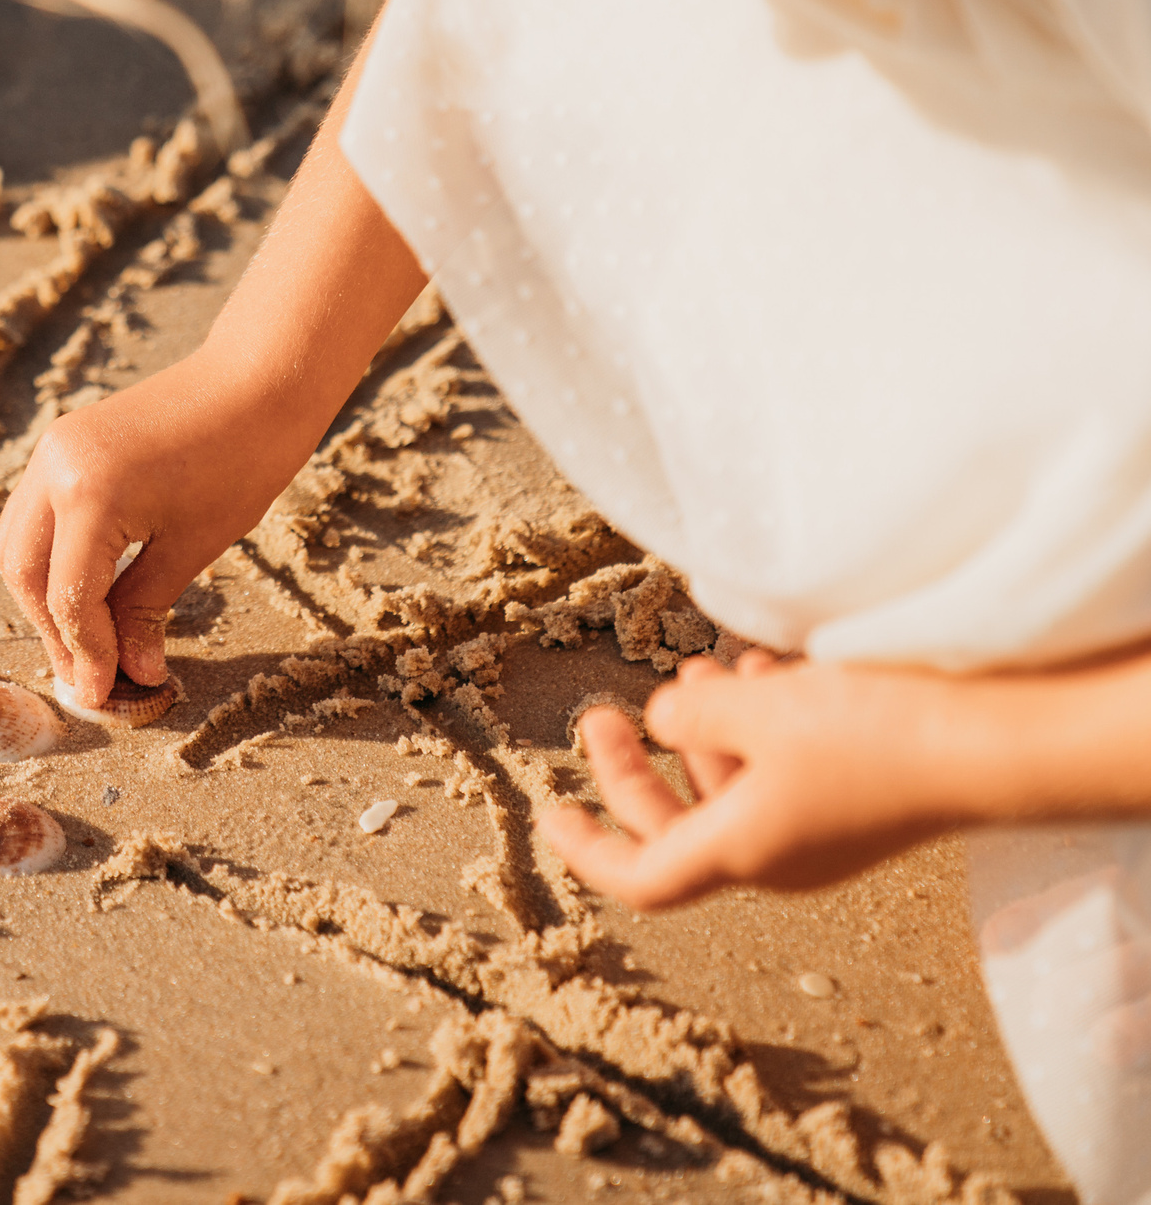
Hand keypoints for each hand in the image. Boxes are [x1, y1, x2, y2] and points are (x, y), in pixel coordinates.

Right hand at [0, 350, 310, 703]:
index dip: (85, 654)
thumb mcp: (193, 546)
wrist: (259, 376)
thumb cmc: (243, 458)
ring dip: (43, 597)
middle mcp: (53, 468)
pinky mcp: (63, 443)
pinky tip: (86, 588)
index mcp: (88, 495)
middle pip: (24, 574)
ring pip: (16, 544)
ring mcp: (52, 450)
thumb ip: (145, 610)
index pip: (67, 597)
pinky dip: (50, 558)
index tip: (105, 694)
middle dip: (54, 631)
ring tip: (86, 639)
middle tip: (90, 677)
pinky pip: (34, 513)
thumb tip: (132, 672)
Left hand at [542, 650, 973, 909]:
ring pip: (734, 786)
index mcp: (741, 852)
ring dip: (707, 730)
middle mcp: (778, 856)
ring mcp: (822, 832)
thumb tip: (663, 719)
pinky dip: (761, 727)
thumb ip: (692, 715)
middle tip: (604, 710)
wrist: (995, 743)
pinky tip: (766, 673)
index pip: (642, 876)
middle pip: (678, 823)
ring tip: (702, 668)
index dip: (587, 848)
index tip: (549, 810)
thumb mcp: (758, 711)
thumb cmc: (872, 733)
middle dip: (635, 763)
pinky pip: (784, 771)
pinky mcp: (859, 800)